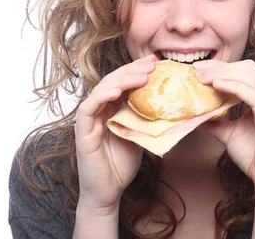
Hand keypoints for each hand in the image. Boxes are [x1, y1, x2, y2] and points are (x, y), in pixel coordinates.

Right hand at [74, 54, 156, 212]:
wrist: (108, 192)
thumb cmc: (122, 164)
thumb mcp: (140, 135)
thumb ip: (147, 118)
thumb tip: (171, 104)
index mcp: (112, 108)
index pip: (123, 82)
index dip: (138, 70)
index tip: (156, 61)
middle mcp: (99, 109)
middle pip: (113, 81)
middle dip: (133, 70)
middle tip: (152, 64)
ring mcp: (89, 119)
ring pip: (102, 90)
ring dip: (121, 80)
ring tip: (141, 75)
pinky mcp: (82, 131)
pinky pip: (88, 108)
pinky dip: (101, 97)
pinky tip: (115, 92)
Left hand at [193, 59, 254, 199]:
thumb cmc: (253, 155)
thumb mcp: (228, 133)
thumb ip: (215, 120)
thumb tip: (192, 112)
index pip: (245, 70)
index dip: (222, 66)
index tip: (199, 68)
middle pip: (248, 69)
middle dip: (220, 67)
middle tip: (197, 71)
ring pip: (251, 78)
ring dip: (224, 75)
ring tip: (203, 77)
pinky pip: (254, 96)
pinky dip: (235, 87)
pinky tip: (217, 86)